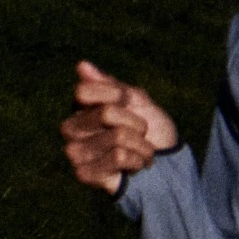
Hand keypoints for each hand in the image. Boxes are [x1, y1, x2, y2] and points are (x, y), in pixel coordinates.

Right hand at [62, 59, 179, 194]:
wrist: (166, 162)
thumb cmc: (150, 127)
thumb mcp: (136, 100)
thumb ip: (110, 85)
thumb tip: (81, 65)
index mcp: (80, 106)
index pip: (84, 92)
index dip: (116, 95)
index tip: (129, 103)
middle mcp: (71, 128)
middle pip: (106, 113)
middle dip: (136, 123)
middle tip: (141, 133)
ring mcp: (75, 152)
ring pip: (118, 137)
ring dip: (141, 145)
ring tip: (141, 152)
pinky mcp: (84, 173)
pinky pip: (119, 157)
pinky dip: (137, 161)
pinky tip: (133, 167)